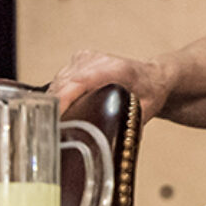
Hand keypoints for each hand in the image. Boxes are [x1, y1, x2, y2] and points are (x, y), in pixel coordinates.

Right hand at [48, 49, 172, 121]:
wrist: (153, 76)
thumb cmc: (151, 92)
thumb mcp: (146, 111)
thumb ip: (131, 126)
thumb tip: (117, 148)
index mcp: (116, 69)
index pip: (80, 81)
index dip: (63, 99)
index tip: (53, 117)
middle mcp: (98, 59)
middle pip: (65, 83)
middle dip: (55, 107)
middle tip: (51, 133)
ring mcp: (86, 58)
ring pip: (59, 81)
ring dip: (54, 101)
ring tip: (54, 123)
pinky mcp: (78, 60)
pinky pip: (60, 78)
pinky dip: (57, 94)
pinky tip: (60, 110)